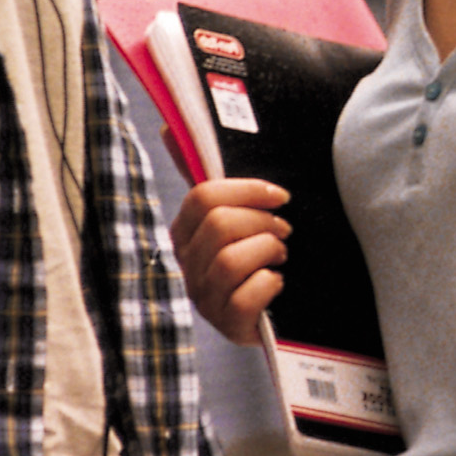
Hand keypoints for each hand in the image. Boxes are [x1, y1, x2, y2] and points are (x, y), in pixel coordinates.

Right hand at [168, 179, 289, 345]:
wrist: (286, 306)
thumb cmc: (260, 253)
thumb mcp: (238, 213)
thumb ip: (207, 175)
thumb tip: (169, 129)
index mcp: (185, 233)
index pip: (202, 197)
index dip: (247, 191)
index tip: (280, 197)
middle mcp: (188, 267)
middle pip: (218, 225)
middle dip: (262, 222)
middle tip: (283, 230)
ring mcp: (205, 300)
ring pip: (230, 261)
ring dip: (267, 251)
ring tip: (280, 255)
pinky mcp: (227, 326)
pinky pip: (244, 301)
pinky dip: (268, 286)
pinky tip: (277, 283)